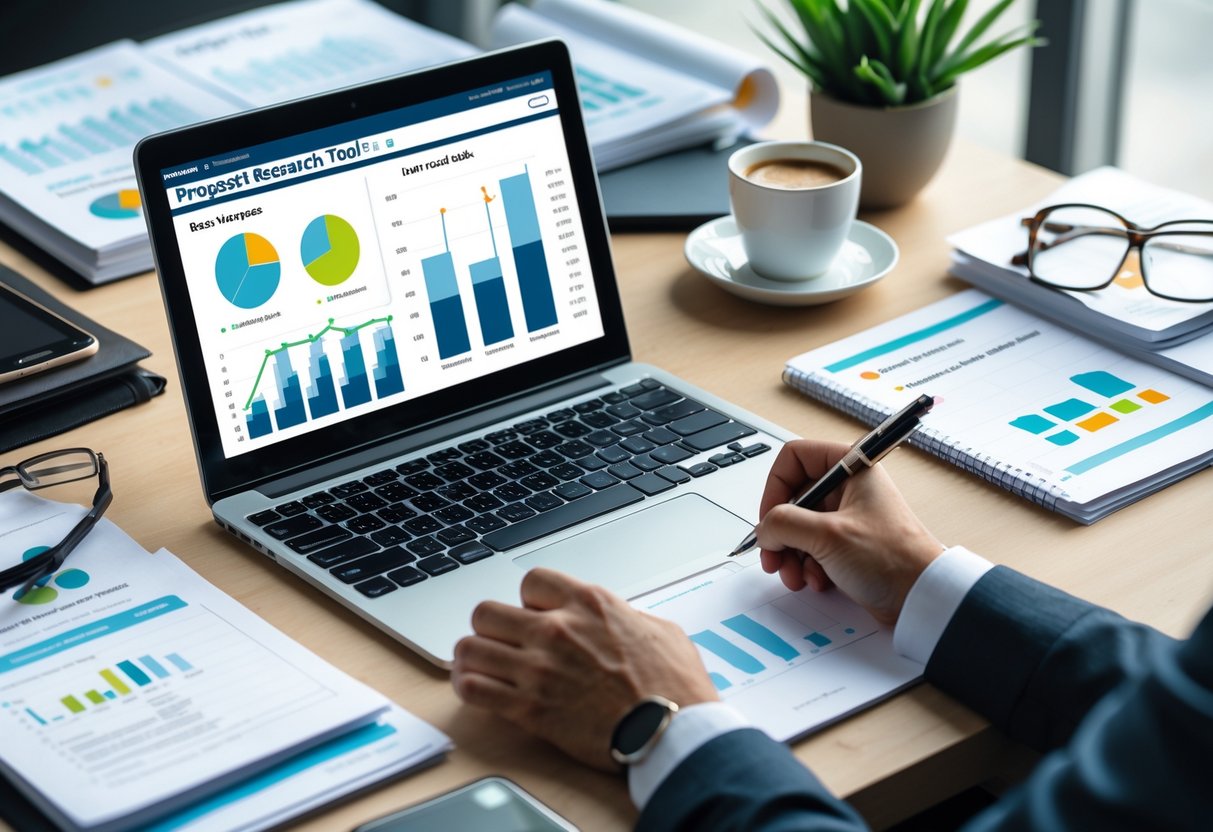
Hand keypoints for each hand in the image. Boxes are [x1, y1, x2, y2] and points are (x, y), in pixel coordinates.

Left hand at [451, 568, 718, 770]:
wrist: (674, 734)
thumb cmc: (674, 687)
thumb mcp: (659, 630)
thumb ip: (626, 617)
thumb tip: (618, 620)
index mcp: (589, 603)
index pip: (531, 581)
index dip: (530, 600)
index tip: (537, 615)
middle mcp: (557, 630)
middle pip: (487, 612)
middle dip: (492, 627)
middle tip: (504, 642)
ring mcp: (539, 669)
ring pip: (470, 647)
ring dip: (474, 656)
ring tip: (481, 665)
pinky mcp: (529, 708)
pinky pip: (473, 688)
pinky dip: (469, 687)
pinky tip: (476, 689)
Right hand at [756, 439, 943, 625]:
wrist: (922, 598)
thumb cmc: (894, 559)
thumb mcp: (827, 535)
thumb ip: (784, 524)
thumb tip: (764, 529)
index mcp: (851, 467)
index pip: (795, 458)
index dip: (776, 487)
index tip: (769, 518)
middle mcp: (848, 486)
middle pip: (792, 497)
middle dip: (780, 531)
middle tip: (772, 556)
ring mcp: (847, 515)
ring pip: (798, 526)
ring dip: (790, 553)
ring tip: (795, 575)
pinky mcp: (847, 543)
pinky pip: (811, 547)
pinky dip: (807, 565)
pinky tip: (817, 580)